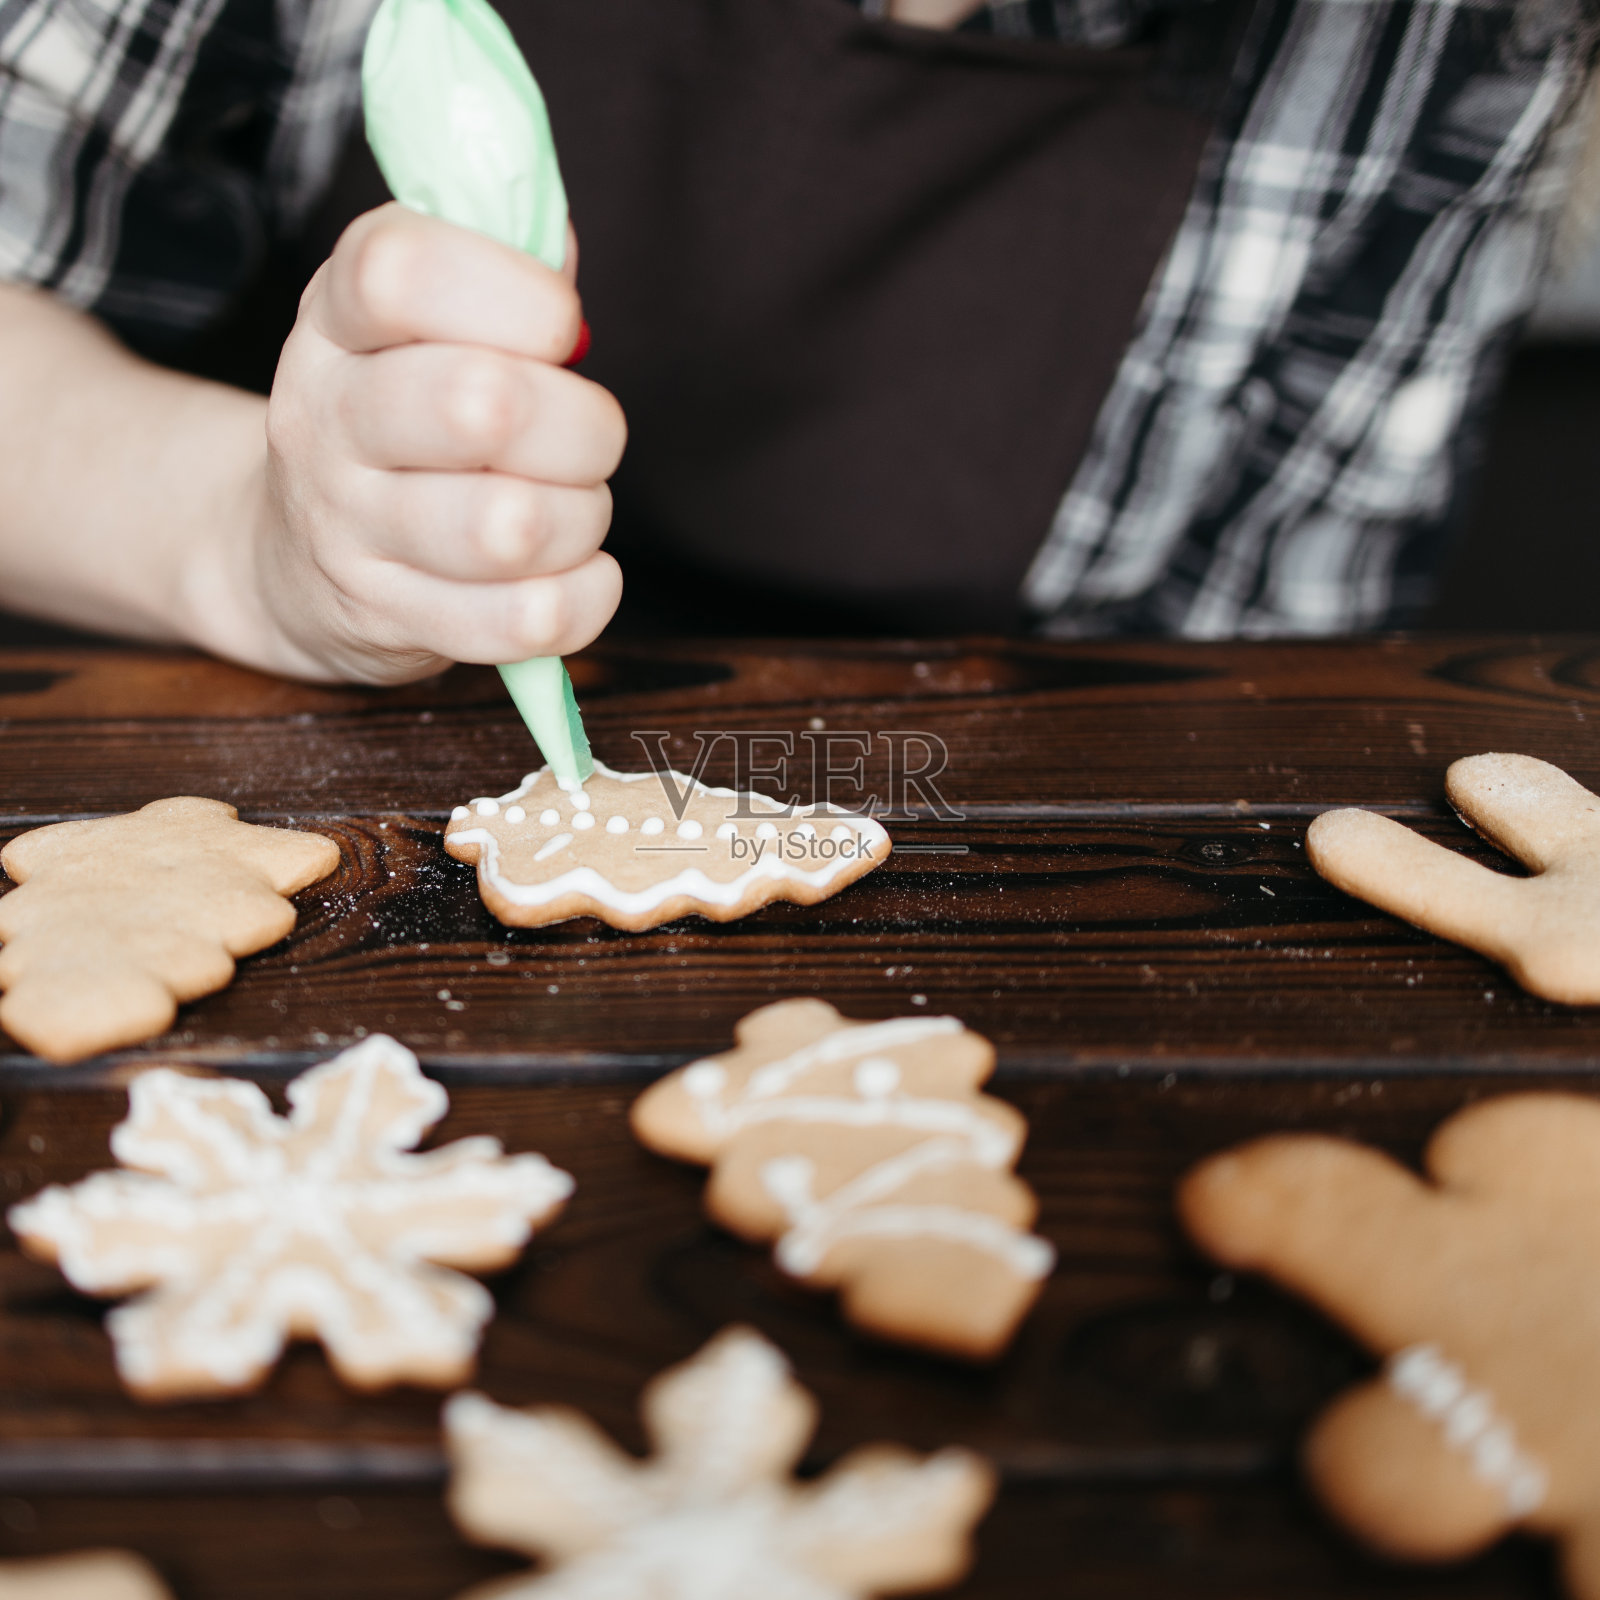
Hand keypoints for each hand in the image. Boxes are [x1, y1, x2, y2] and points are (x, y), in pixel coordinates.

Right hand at [247, 202, 624, 683]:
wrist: (293, 559)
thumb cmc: (402, 424)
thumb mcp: (420, 327)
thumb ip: (499, 272)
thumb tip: (560, 248)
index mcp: (336, 322)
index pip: (402, 271)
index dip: (512, 293)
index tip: (561, 324)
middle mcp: (326, 421)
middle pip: (482, 404)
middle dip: (582, 424)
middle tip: (586, 435)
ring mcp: (349, 529)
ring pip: (514, 525)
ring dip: (585, 516)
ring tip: (572, 508)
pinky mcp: (392, 619)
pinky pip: (528, 619)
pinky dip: (586, 596)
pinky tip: (577, 573)